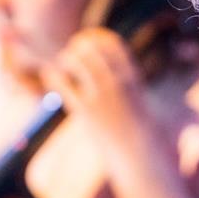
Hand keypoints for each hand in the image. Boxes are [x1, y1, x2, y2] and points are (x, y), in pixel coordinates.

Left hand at [42, 28, 161, 180]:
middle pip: (91, 49)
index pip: (113, 44)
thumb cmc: (147, 137)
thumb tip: (129, 86)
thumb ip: (133, 92)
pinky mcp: (86, 112)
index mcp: (132, 78)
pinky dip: (54, 75)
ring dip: (68, 59)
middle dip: (80, 46)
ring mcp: (100, 96)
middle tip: (74, 52)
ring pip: (76, 62)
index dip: (100, 38)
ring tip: (64, 64)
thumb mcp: (145, 106)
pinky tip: (51, 75)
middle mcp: (117, 83)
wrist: (141, 159)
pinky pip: (63, 84)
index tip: (92, 40)